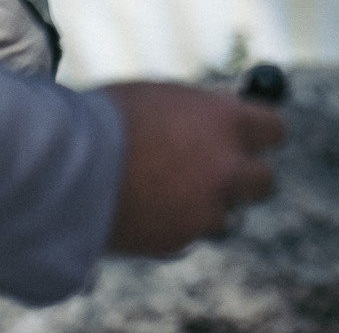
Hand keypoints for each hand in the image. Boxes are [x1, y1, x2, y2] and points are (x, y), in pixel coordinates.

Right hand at [99, 83, 282, 255]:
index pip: (273, 129)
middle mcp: (226, 167)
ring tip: (168, 194)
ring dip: (206, 206)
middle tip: (220, 173)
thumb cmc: (108, 120)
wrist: (65, 169)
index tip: (250, 137)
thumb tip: (228, 104)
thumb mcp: (163, 97)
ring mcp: (205, 209)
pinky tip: (143, 210)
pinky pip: (188, 235)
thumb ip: (202, 108)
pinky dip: (172, 226)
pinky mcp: (178, 240)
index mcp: (226, 121)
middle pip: (264, 181)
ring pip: (225, 214)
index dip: (260, 134)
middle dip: (245, 177)